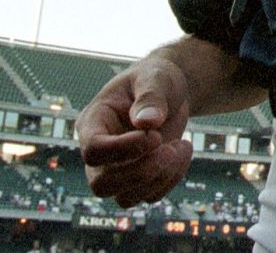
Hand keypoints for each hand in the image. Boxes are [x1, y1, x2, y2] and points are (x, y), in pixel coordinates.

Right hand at [77, 58, 193, 205]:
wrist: (169, 91)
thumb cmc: (155, 79)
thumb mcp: (155, 77)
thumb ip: (150, 96)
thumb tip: (148, 123)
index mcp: (93, 122)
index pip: (93, 150)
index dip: (123, 150)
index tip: (155, 136)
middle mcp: (99, 152)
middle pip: (102, 184)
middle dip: (140, 172)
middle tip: (169, 149)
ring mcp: (115, 170)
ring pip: (124, 198)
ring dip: (158, 178)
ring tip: (181, 146)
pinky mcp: (137, 180)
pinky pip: (149, 196)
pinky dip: (171, 178)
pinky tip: (183, 150)